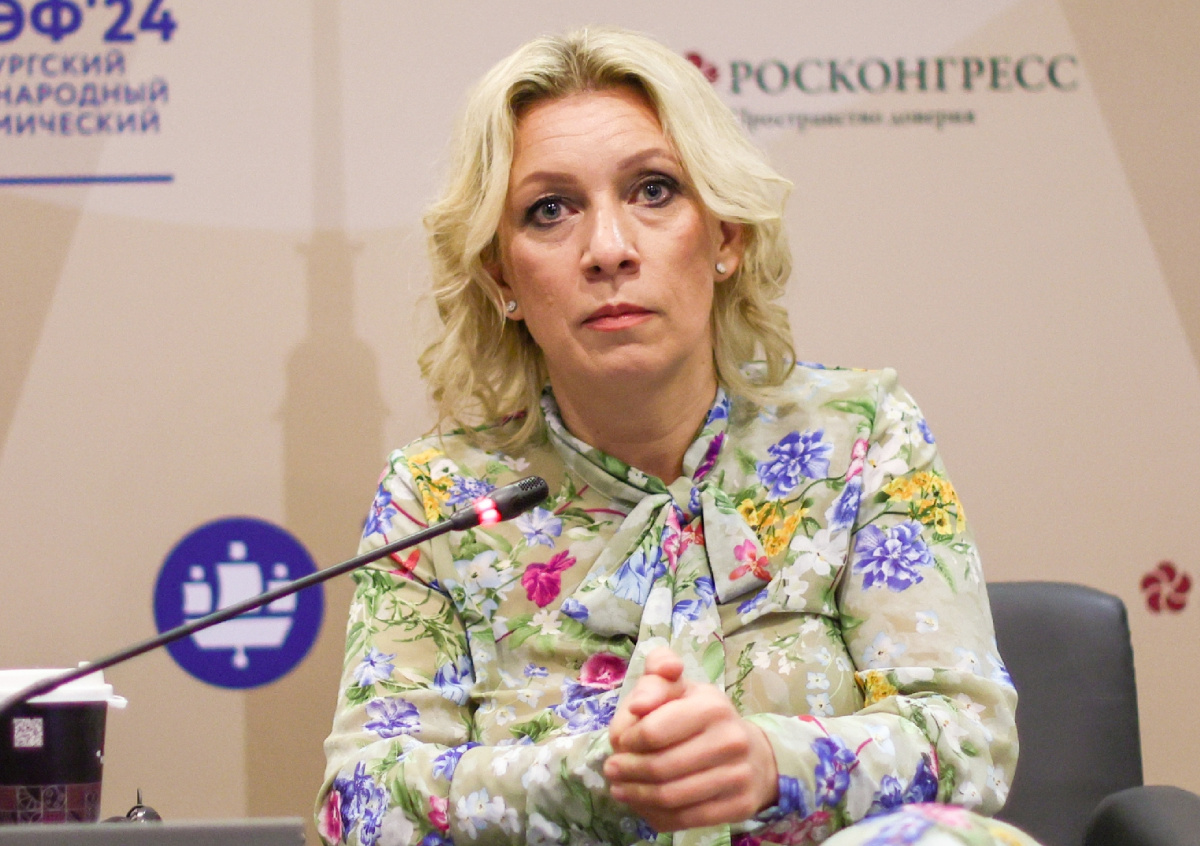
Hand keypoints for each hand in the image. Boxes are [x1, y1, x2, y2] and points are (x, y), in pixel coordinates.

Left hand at [604, 647, 778, 830]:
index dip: (628, 740)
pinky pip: (687, 820)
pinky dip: (657, 816)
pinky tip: (643, 807)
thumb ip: (653, 682)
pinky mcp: (740, 806)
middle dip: (627, 771)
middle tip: (611, 770)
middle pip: (660, 768)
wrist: (750, 751)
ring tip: (620, 790)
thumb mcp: (677, 688)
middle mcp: (730, 740)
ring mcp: (738, 776)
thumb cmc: (700, 714)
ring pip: (671, 798)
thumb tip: (638, 706)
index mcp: (711, 706)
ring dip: (636, 797)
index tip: (618, 743)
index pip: (654, 731)